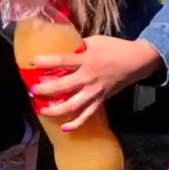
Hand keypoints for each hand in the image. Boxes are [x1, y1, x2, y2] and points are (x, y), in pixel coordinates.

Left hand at [30, 36, 161, 130]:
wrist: (136, 61)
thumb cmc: (114, 47)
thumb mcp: (94, 41)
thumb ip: (77, 47)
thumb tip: (61, 48)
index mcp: (86, 60)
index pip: (62, 60)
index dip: (45, 62)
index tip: (31, 62)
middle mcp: (88, 77)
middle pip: (63, 86)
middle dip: (45, 90)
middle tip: (32, 91)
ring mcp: (95, 91)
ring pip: (73, 105)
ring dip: (56, 109)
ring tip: (42, 110)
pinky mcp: (101, 100)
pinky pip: (87, 114)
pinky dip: (77, 123)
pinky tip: (64, 128)